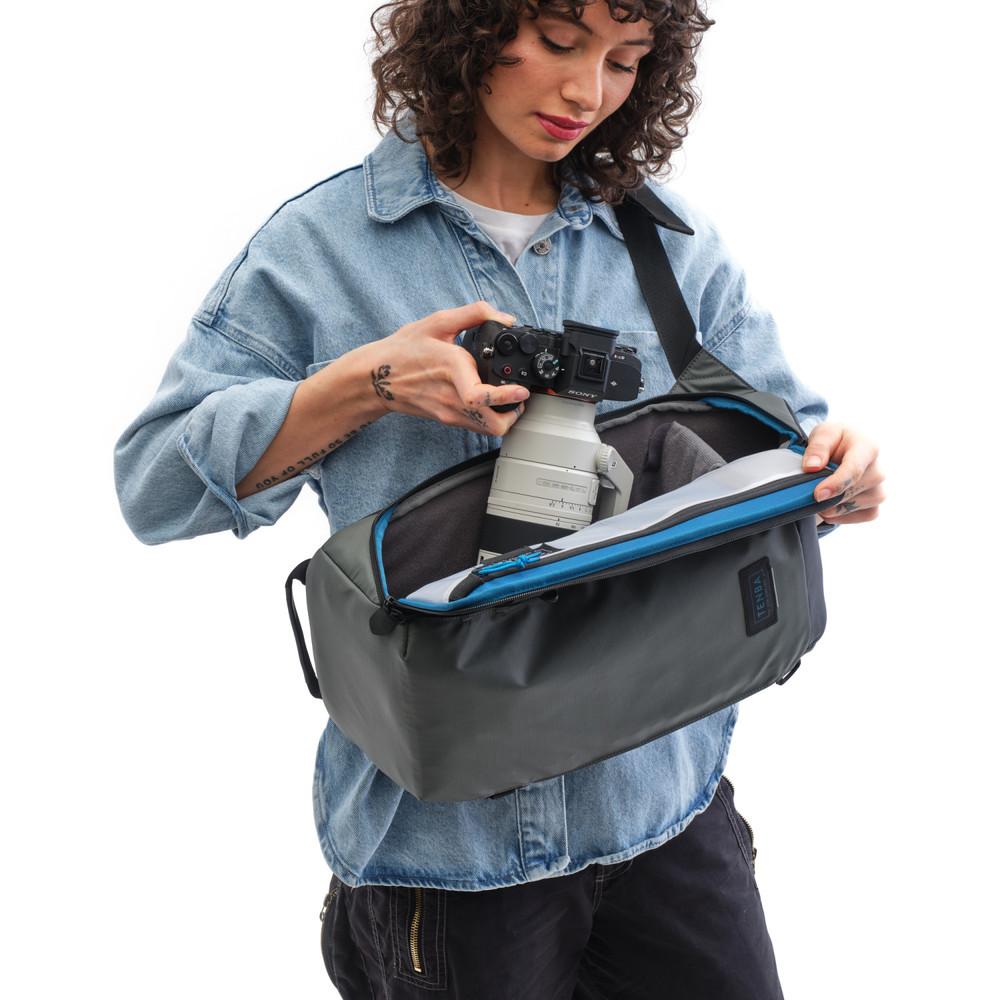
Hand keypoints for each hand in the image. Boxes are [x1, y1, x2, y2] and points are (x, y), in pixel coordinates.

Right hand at [366, 300, 529, 435]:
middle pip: (494, 424)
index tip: (522, 390)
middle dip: (515, 413)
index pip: (480, 396)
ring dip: (505, 418)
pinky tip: (490, 402)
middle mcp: (452, 397)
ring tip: (509, 400)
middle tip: (521, 396)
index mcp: (451, 368)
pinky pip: (477, 427)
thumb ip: (473, 313)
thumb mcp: (437, 322)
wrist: (376, 379)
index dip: (507, 396)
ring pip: (489, 430)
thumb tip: (505, 317)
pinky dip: (490, 418)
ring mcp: (449, 412)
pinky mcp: (447, 419)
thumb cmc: (403, 350)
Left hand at [802, 422, 885, 525]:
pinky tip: (829, 503)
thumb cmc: (835, 441)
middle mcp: (878, 471)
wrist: (844, 451)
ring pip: (850, 507)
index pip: (854, 470)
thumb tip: (812, 467)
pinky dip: (838, 515)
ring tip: (821, 491)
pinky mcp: (875, 506)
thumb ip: (817, 447)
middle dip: (826, 494)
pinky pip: (855, 518)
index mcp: (868, 448)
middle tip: (809, 487)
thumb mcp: (823, 434)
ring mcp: (879, 490)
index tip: (818, 494)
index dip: (836, 484)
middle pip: (849, 492)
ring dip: (830, 505)